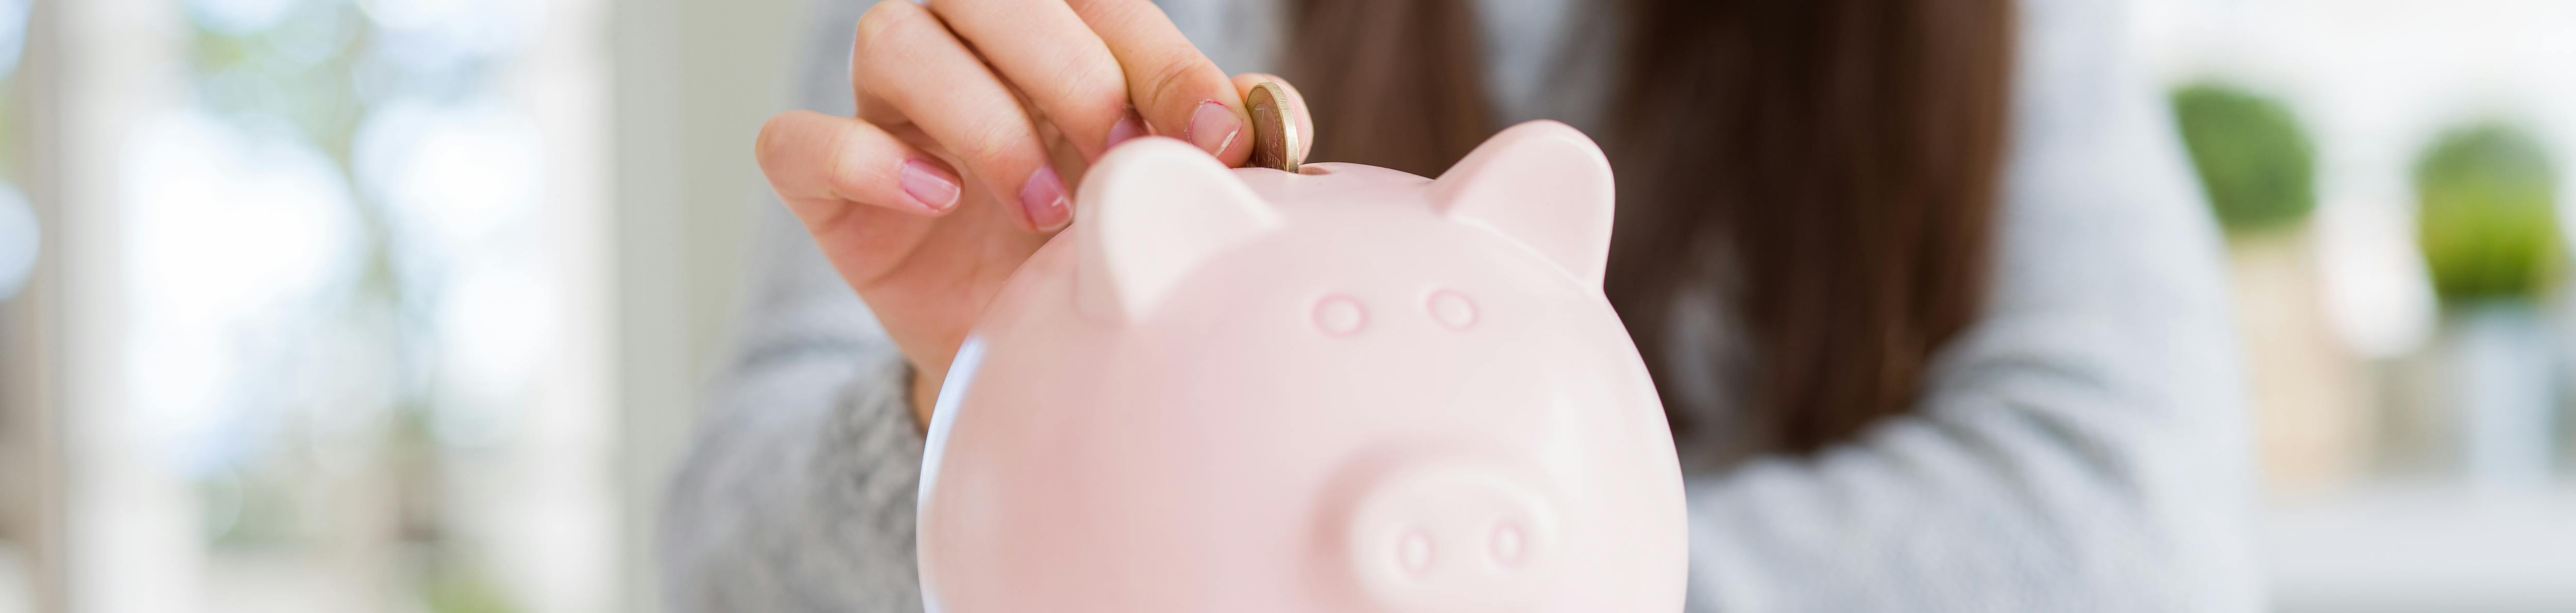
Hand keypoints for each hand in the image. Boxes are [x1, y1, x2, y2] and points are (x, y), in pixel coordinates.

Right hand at [754, 0, 1313, 422]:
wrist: (1023, 356)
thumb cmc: (1095, 251)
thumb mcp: (1163, 195)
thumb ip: (1213, 140)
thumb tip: (1271, 115)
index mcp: (1052, 31)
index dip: (1160, 59)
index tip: (1217, 137)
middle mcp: (958, 46)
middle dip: (1069, 68)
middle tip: (1121, 157)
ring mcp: (883, 110)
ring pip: (894, 38)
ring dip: (983, 118)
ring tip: (1046, 211)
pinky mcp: (823, 188)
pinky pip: (799, 140)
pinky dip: (865, 161)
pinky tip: (940, 202)